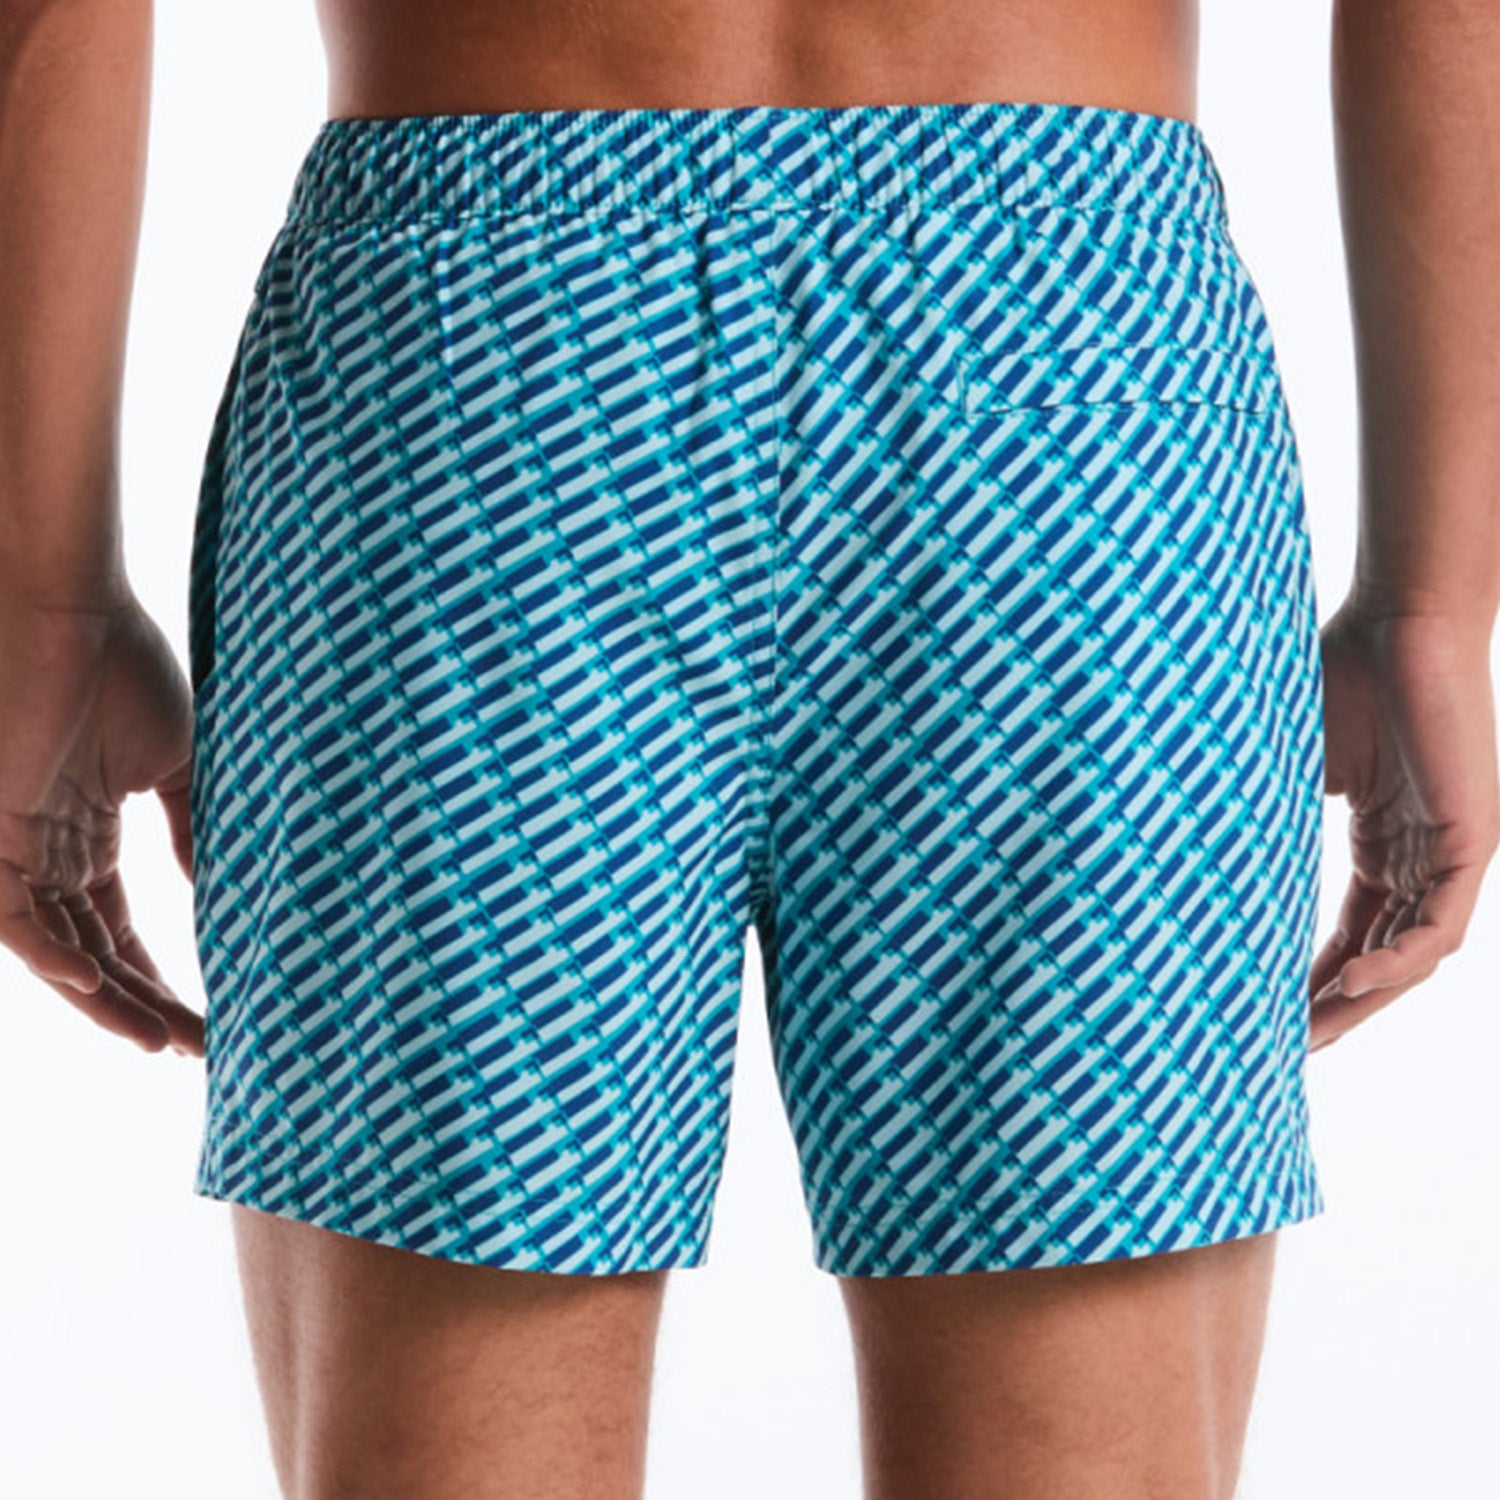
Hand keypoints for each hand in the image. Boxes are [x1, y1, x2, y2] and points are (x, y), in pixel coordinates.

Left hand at [0, 586, 203, 1053]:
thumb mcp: (174, 764)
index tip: (211, 1016)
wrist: (71, 606)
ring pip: (53, 950)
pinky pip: (10, 913)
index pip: (117, 931)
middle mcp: (45, 853)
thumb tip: (222, 891)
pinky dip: (50, 953)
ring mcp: (14, 845)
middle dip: (141, 1006)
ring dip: (103, 1000)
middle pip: (91, 954)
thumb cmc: (122, 667)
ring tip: (157, 1038)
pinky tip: (98, 985)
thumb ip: (189, 831)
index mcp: (85, 836)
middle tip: (196, 1045)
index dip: (158, 979)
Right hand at [1309, 595, 1499, 1049]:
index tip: (1268, 1015)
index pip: (1351, 932)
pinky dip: (1398, 962)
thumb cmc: (1337, 677)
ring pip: (1413, 954)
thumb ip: (1267, 820)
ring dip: (1366, 999)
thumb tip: (1187, 854)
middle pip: (1383, 957)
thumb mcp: (1292, 769)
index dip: (1313, 979)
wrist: (1396, 619)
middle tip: (1290, 1049)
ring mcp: (1453, 851)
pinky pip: (1440, 926)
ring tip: (1313, 1031)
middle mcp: (1424, 856)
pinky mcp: (1474, 839)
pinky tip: (1352, 985)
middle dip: (1338, 1007)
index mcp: (1385, 841)